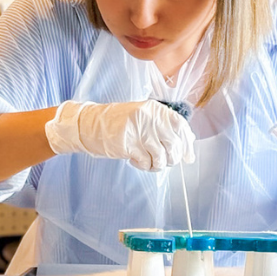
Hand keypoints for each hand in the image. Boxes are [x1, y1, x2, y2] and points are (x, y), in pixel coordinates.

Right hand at [45, 100, 196, 171]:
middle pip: (173, 144)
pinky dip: (144, 166)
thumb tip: (187, 144)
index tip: (188, 157)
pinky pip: (146, 162)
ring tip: (148, 162)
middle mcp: (149, 117)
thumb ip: (164, 128)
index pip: (180, 126)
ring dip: (157, 164)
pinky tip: (135, 160)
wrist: (89, 125)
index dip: (187, 144)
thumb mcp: (143, 118)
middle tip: (163, 161)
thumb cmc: (116, 123)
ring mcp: (138, 130)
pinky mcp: (128, 144)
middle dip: (172, 158)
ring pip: (161, 156)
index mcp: (155, 109)